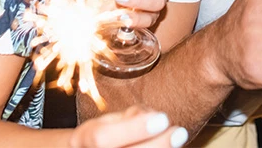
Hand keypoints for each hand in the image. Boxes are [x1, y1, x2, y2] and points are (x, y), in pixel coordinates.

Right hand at [69, 105, 187, 146]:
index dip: (133, 129)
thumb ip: (129, 118)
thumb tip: (155, 117)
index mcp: (81, 141)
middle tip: (179, 133)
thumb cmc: (103, 136)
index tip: (163, 118)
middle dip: (156, 145)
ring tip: (177, 139)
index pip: (102, 137)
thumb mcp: (107, 120)